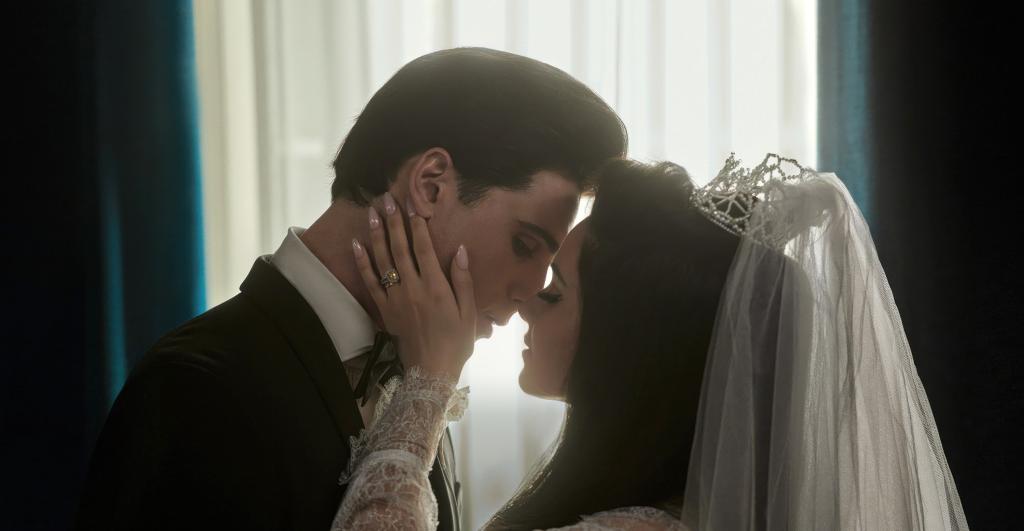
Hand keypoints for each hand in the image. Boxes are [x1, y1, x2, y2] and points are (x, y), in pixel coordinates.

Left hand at [352, 192, 476, 379]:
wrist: (431, 372)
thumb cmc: (456, 343)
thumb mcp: (468, 313)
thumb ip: (463, 280)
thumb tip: (461, 249)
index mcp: (435, 287)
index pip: (424, 249)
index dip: (418, 225)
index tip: (413, 205)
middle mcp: (412, 289)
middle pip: (400, 249)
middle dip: (393, 222)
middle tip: (387, 199)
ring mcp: (395, 299)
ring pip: (383, 261)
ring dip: (376, 235)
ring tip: (371, 213)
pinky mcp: (384, 309)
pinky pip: (370, 282)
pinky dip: (362, 263)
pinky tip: (356, 245)